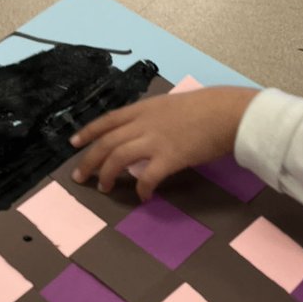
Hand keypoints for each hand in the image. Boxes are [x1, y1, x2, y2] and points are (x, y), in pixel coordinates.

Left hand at [71, 87, 258, 200]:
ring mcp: (155, 140)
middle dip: (89, 160)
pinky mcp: (169, 157)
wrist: (228, 112)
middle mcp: (144, 123)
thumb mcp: (173, 105)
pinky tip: (143, 196)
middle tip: (79, 176)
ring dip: (107, 175)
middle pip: (106, 142)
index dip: (88, 132)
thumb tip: (147, 132)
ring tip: (103, 188)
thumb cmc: (208, 107)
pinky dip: (141, 188)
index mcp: (145, 108)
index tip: (74, 142)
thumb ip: (156, 117)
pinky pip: (147, 177)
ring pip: (117, 158)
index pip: (108, 120)